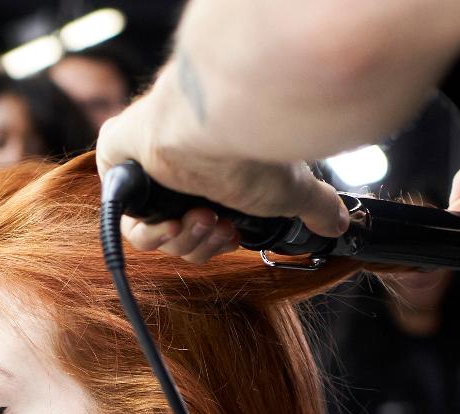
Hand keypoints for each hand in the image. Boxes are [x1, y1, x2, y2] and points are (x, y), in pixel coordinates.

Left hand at [96, 71, 348, 262]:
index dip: (217, 243)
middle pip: (181, 239)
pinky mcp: (120, 168)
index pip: (205, 229)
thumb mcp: (291, 189)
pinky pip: (128, 224)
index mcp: (211, 176)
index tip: (231, 236)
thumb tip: (339, 223)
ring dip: (184, 239)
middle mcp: (178, 174)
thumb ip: (315, 207)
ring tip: (202, 217)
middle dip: (203, 243)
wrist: (220, 123)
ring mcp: (147, 171)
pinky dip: (153, 233)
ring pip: (157, 238)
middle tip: (217, 225)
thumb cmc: (252, 147)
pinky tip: (174, 220)